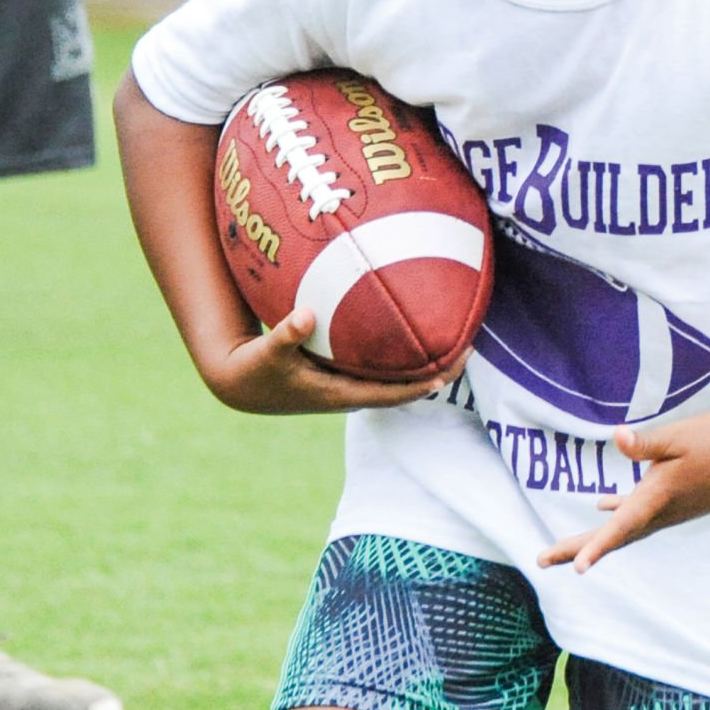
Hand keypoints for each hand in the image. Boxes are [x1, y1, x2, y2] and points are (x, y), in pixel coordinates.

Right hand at [203, 306, 459, 415]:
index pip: (395, 393)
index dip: (426, 382)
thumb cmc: (254, 368)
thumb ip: (286, 334)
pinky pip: (382, 367)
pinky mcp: (342, 376)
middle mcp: (351, 394)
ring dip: (424, 363)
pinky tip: (416, 332)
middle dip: (438, 371)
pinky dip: (402, 355)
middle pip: (407, 387)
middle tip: (470, 346)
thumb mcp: (267, 351)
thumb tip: (306, 315)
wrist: (239, 384)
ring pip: (397, 377)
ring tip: (454, 338)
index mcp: (341, 395)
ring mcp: (349, 387)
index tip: (453, 367)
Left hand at [538, 407, 709, 573]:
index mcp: (659, 498)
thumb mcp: (679, 436)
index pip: (621, 528)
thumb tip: (616, 437)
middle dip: (576, 548)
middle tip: (541, 560)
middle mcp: (662, 512)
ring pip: (623, 529)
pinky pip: (639, 515)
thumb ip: (645, 443)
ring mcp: (671, 510)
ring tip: (564, 550)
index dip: (596, 547)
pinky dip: (617, 514)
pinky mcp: (677, 501)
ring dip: (593, 538)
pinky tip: (602, 505)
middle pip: (613, 537)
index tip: (576, 569)